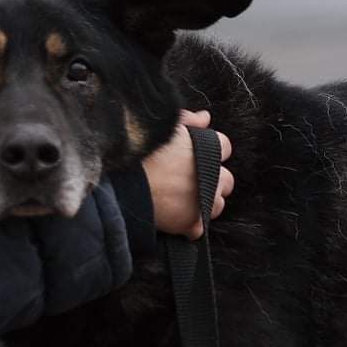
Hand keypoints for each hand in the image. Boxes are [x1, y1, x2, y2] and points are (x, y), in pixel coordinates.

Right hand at [142, 110, 233, 239]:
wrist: (120, 182)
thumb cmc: (138, 150)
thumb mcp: (163, 126)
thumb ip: (188, 120)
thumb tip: (205, 118)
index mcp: (207, 148)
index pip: (224, 147)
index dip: (208, 151)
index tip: (193, 156)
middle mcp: (211, 174)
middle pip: (226, 180)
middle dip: (211, 180)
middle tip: (187, 180)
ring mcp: (203, 200)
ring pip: (216, 204)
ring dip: (203, 202)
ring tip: (180, 199)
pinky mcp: (191, 222)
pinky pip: (199, 228)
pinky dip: (189, 225)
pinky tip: (174, 217)